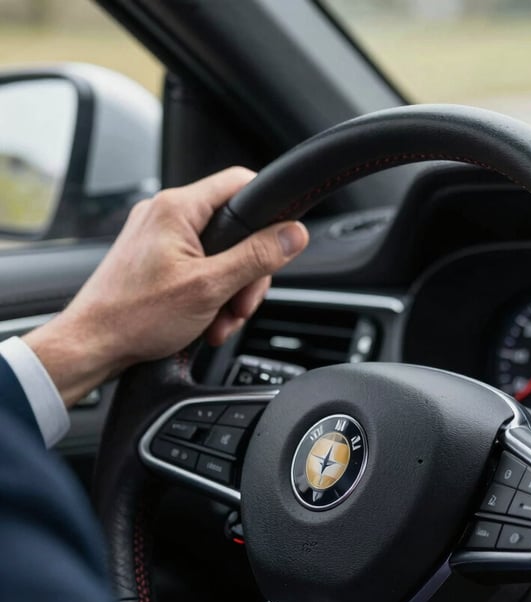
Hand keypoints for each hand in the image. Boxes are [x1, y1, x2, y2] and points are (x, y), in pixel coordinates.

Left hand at [24, 167, 307, 406]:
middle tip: (242, 304)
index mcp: (177, 208)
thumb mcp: (210, 288)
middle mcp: (165, 215)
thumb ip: (257, 258)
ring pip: (221, 255)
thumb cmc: (135, 317)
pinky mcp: (156, 260)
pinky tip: (207, 322)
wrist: (93, 346)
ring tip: (219, 322)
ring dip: (231, 292)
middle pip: (236, 229)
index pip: (241, 183)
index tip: (282, 240)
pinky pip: (201, 269)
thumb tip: (293, 235)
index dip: (269, 209)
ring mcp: (159, 238)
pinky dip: (211, 296)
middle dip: (248, 273)